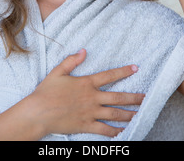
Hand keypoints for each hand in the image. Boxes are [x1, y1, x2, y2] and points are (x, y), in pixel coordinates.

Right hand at [28, 49, 143, 137]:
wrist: (38, 113)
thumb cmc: (46, 92)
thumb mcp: (58, 72)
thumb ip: (71, 61)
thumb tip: (83, 51)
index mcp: (86, 83)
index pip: (109, 76)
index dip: (124, 71)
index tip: (135, 68)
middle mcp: (92, 98)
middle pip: (118, 97)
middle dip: (134, 97)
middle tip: (146, 97)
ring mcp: (90, 113)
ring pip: (114, 114)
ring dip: (129, 114)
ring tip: (140, 113)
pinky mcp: (86, 125)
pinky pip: (104, 130)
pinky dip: (115, 131)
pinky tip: (123, 131)